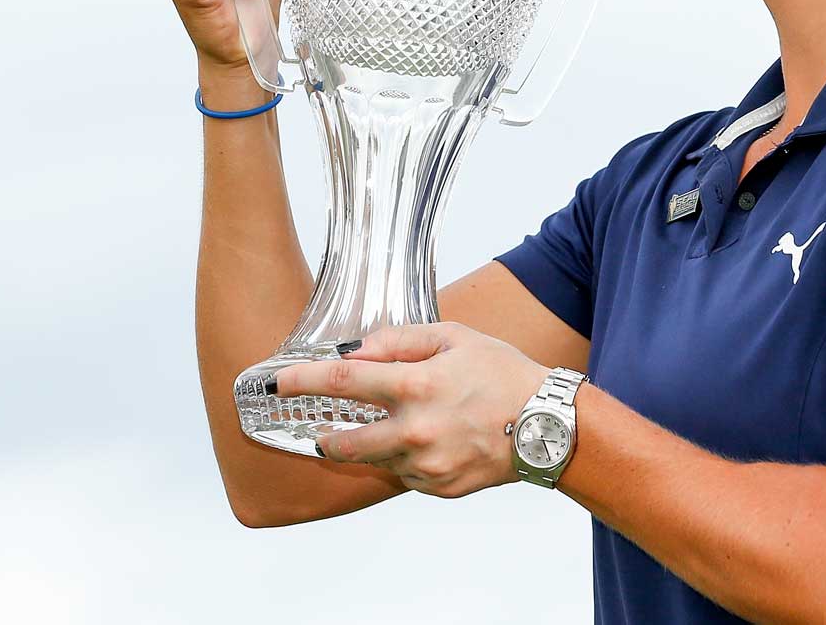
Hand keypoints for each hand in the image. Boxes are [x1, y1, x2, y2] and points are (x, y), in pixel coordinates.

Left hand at [274, 323, 548, 498]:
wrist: (549, 426)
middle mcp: (416, 431)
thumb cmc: (505, 375)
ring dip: (378, 445)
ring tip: (410, 426)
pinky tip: (436, 441)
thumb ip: (399, 340)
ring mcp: (426, 465)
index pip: (343, 382)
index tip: (277, 382)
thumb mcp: (455, 337)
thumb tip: (357, 350)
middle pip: (343, 443)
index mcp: (417, 387)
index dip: (303, 380)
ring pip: (377, 460)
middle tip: (321, 431)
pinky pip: (406, 475)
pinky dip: (409, 459)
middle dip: (325, 438)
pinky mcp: (439, 488)